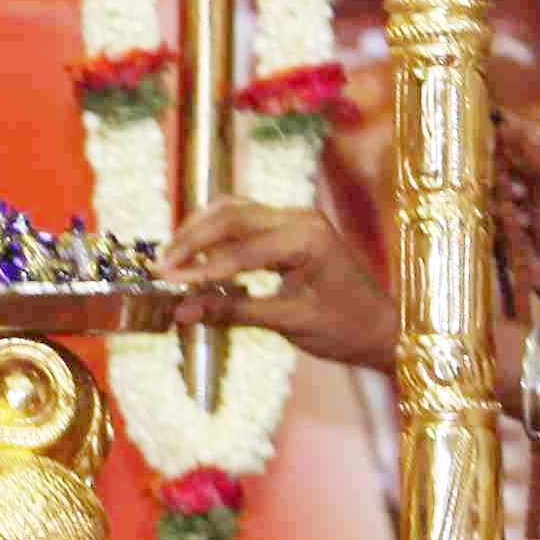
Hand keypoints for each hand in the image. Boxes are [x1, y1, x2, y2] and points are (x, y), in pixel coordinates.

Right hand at [162, 200, 399, 373]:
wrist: (380, 326)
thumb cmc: (344, 328)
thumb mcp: (288, 323)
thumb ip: (233, 313)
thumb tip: (181, 311)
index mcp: (306, 239)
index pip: (239, 251)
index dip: (199, 268)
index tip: (165, 282)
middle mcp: (299, 218)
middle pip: (231, 216)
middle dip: (191, 240)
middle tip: (159, 266)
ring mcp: (295, 218)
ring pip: (233, 210)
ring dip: (199, 230)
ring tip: (170, 256)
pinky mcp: (289, 226)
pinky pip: (243, 219)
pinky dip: (215, 232)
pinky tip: (195, 251)